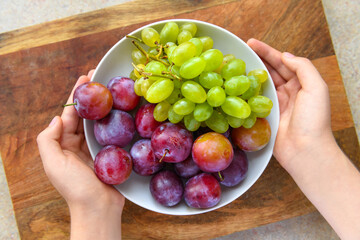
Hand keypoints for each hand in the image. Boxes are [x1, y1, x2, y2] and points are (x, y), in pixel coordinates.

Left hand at [37, 70, 122, 238]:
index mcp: (64, 143)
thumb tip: (57, 117)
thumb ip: (48, 140)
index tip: (85, 78)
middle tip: (101, 78)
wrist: (98, 208)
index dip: (76, 95)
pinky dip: (116, 120)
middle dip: (91, 96)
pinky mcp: (111, 153)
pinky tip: (123, 109)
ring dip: (104, 105)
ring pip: (99, 121)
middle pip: (85, 114)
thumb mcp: (53, 164)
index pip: (69, 113)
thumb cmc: (75, 188)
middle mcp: (79, 142)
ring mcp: (96, 147)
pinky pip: (112, 132)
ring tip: (113, 89)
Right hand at [248, 39, 359, 238]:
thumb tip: (285, 56)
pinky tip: (236, 86)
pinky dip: (246, 92)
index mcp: (301, 83)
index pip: (282, 62)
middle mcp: (288, 92)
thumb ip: (303, 68)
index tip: (251, 43)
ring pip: (261, 84)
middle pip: (270, 71)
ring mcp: (276, 104)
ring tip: (235, 65)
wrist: (304, 149)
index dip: (268, 52)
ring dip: (250, 74)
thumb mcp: (316, 88)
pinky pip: (255, 100)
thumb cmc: (314, 120)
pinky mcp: (265, 116)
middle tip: (240, 51)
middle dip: (256, 59)